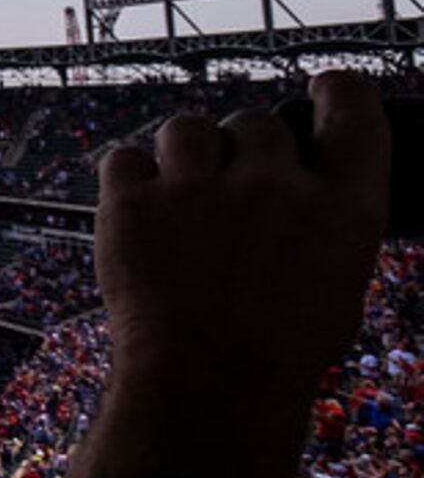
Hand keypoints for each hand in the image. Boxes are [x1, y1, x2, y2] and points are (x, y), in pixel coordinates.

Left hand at [96, 72, 389, 398]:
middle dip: (240, 151)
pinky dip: (129, 180)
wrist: (206, 388)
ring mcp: (201, 190)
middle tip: (227, 198)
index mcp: (344, 205)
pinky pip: (125, 158)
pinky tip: (138, 214)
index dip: (334, 91)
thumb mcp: (337, 282)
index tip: (320, 89)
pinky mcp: (134, 203)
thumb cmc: (277, 349)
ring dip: (184, 155)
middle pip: (255, 123)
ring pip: (186, 128)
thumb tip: (303, 185)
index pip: (353, 109)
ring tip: (181, 203)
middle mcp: (276, 185)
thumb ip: (322, 219)